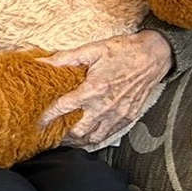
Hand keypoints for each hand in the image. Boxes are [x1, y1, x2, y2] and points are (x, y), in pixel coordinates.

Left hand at [42, 30, 173, 145]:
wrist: (155, 55)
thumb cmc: (124, 51)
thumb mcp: (93, 50)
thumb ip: (65, 58)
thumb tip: (41, 62)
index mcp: (94, 89)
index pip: (63, 108)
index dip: (47, 117)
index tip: (36, 122)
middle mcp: (105, 106)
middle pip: (77, 130)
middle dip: (61, 134)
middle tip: (48, 134)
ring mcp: (118, 114)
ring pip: (93, 137)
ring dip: (77, 140)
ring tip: (64, 139)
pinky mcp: (129, 117)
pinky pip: (109, 135)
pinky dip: (95, 139)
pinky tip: (86, 137)